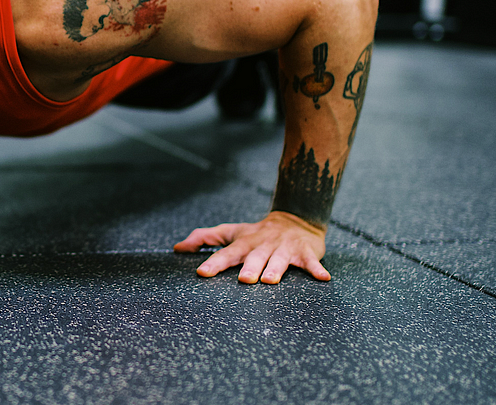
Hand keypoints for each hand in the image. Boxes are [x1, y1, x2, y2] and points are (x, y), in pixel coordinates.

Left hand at [173, 211, 328, 283]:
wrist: (294, 220)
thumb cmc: (255, 233)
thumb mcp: (230, 233)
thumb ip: (204, 239)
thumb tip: (177, 248)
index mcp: (244, 243)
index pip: (226, 253)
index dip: (214, 262)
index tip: (202, 272)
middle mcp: (263, 245)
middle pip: (254, 257)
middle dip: (249, 267)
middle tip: (244, 279)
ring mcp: (284, 248)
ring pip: (279, 259)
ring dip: (275, 269)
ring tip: (270, 281)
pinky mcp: (305, 252)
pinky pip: (312, 262)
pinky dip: (316, 269)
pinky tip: (323, 278)